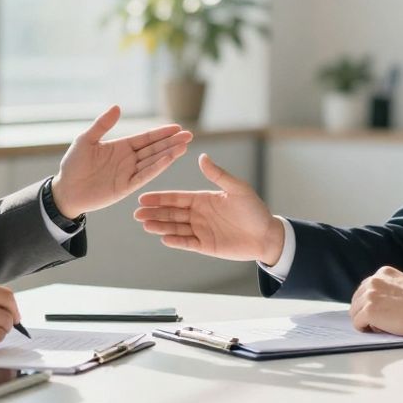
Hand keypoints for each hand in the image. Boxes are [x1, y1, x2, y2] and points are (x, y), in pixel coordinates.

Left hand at [51, 105, 193, 217]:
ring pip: (153, 162)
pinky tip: (169, 160)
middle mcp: (128, 160)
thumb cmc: (73, 165)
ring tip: (184, 146)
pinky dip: (157, 168)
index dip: (161, 133)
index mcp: (121, 147)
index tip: (177, 127)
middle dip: (171, 142)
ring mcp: (128, 174)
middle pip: (154, 149)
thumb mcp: (86, 140)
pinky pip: (144, 176)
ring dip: (169, 154)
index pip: (146, 138)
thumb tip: (117, 106)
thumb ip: (102, 125)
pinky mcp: (126, 187)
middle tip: (189, 135)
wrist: (65, 190)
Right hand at [134, 153, 285, 264]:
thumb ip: (218, 175)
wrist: (267, 235)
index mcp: (203, 199)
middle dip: (154, 213)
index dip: (160, 198)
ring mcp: (201, 231)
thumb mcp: (237, 189)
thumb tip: (201, 157)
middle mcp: (198, 215)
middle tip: (136, 214)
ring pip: (175, 228)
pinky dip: (176, 241)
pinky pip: (187, 243)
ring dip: (160, 226)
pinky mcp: (206, 246)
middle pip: (171, 213)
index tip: (143, 198)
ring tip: (145, 225)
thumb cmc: (254, 209)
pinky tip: (164, 238)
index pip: (176, 198)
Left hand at [349, 266, 402, 337]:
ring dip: (366, 320)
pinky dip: (365, 329)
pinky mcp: (369, 311)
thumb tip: (380, 303)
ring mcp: (370, 296)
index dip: (371, 302)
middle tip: (380, 321)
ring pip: (355, 312)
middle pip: (357, 299)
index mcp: (383, 273)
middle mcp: (374, 280)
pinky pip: (357, 323)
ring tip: (384, 325)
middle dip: (365, 311)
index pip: (365, 288)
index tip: (380, 311)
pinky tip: (380, 330)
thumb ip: (390, 289)